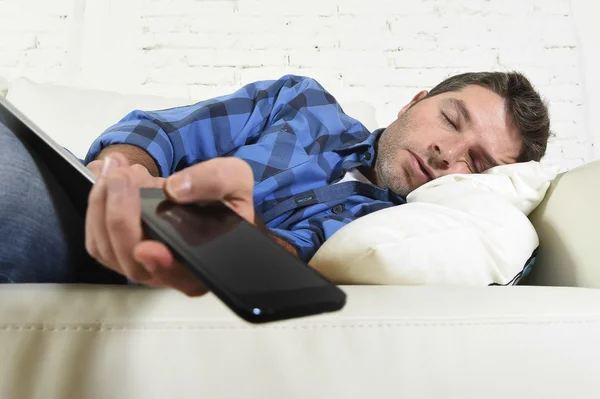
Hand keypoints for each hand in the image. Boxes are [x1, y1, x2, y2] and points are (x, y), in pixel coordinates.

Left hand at [85, 153, 254, 296]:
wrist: (212, 195)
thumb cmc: (227, 197)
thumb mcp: (234, 179)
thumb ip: (213, 182)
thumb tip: (176, 189)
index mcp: (203, 266)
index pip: (179, 277)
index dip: (160, 265)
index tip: (147, 247)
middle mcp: (170, 273)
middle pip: (133, 263)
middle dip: (121, 216)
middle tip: (125, 177)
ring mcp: (141, 263)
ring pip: (108, 249)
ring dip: (103, 205)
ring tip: (118, 168)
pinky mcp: (120, 248)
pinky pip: (97, 236)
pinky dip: (97, 202)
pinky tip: (109, 174)